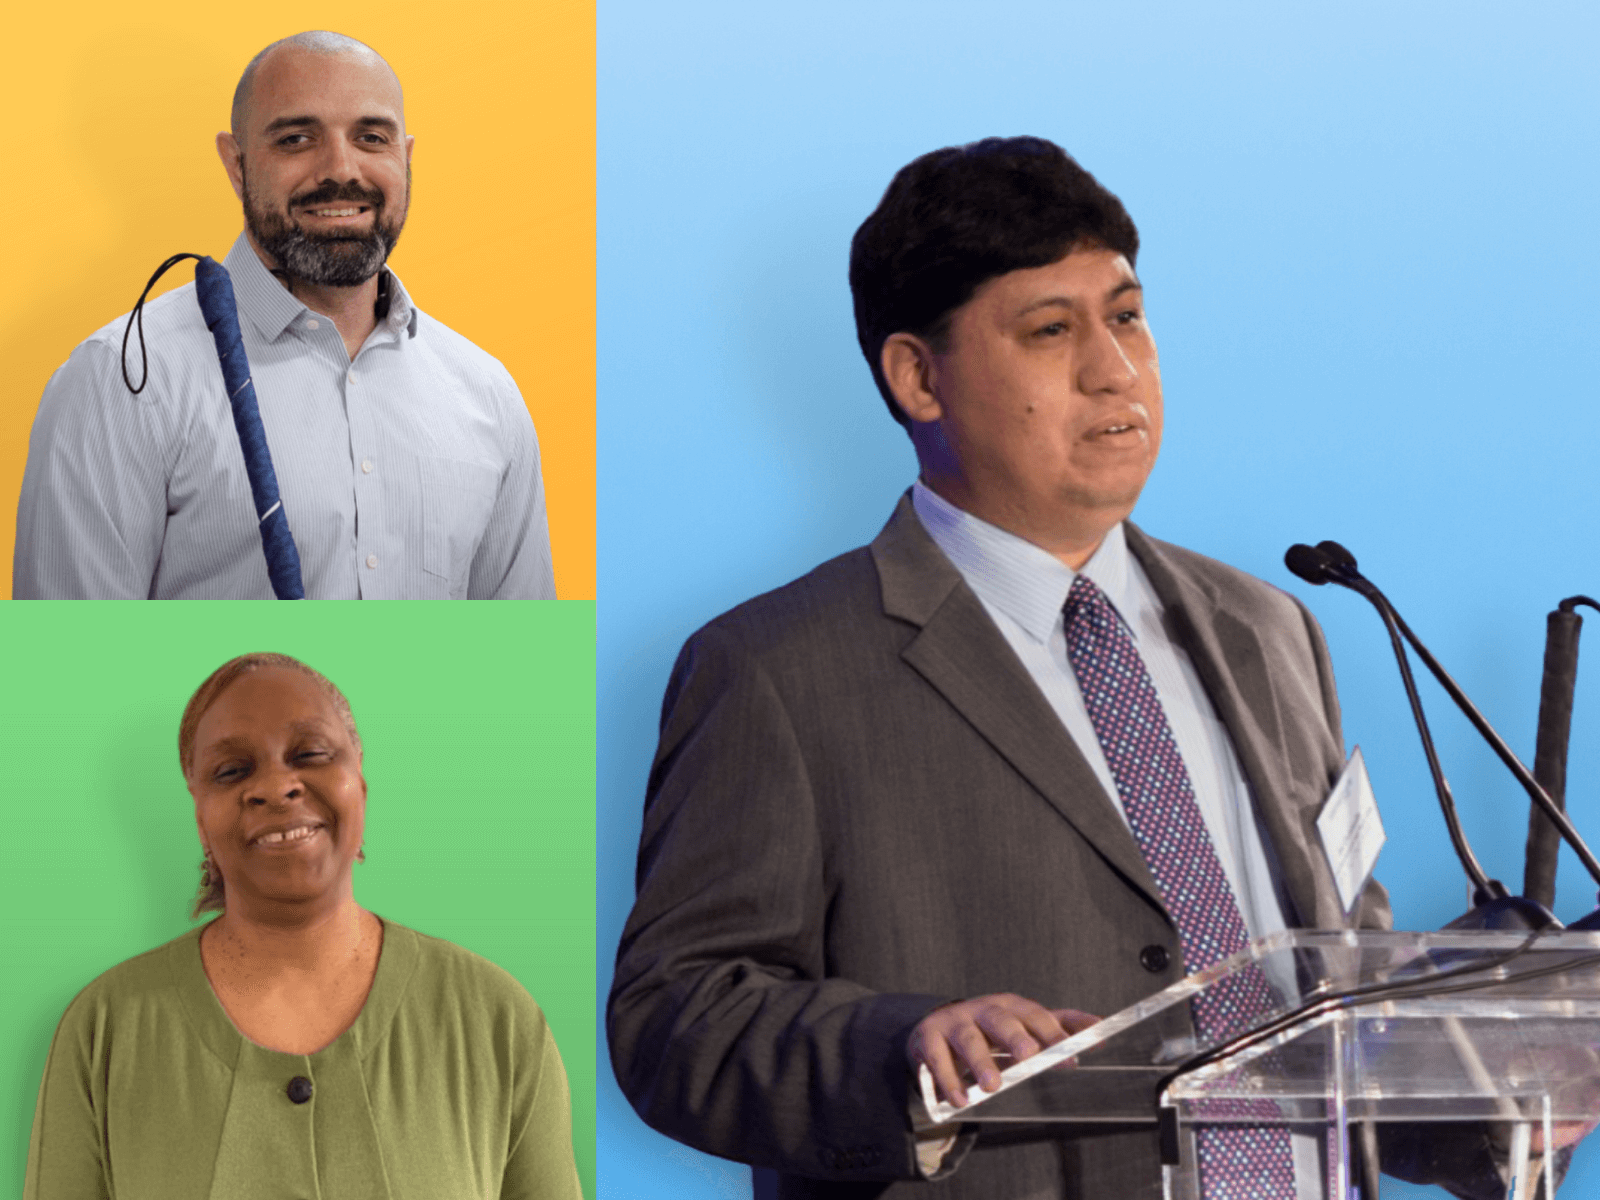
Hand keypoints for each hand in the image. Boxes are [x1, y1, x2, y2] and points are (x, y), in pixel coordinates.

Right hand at [908, 993, 1099, 1108]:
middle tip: (1029, 1056)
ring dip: (981, 1061)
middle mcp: (982, 1010)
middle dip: (1015, 1036)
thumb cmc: (990, 1030)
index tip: (1073, 1059)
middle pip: (1000, 1019)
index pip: (1036, 1017)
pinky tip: (959, 1100)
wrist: (935, 1028)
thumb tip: (1099, 1029)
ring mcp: (954, 1022)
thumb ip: (1059, 1025)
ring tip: (992, 1086)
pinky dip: (947, 1079)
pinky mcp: (928, 1038)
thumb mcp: (1023, 1024)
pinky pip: (937, 1057)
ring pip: (968, 1039)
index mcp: (1010, 1007)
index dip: (1054, 1036)